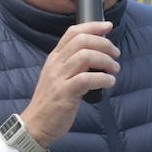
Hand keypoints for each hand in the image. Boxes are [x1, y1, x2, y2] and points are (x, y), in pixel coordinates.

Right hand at [21, 21, 119, 145]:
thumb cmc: (51, 102)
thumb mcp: (59, 77)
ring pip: (85, 56)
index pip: (72, 32)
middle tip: (115, 53)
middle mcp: (56, 64)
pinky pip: (87, 79)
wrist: (36, 125)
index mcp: (55, 58)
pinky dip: (103, 78)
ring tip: (114, 69)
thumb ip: (73, 65)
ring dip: (106, 60)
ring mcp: (59, 78)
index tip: (108, 26)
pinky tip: (109, 82)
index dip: (92, 26)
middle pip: (82, 41)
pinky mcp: (65, 94)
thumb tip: (98, 55)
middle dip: (104, 43)